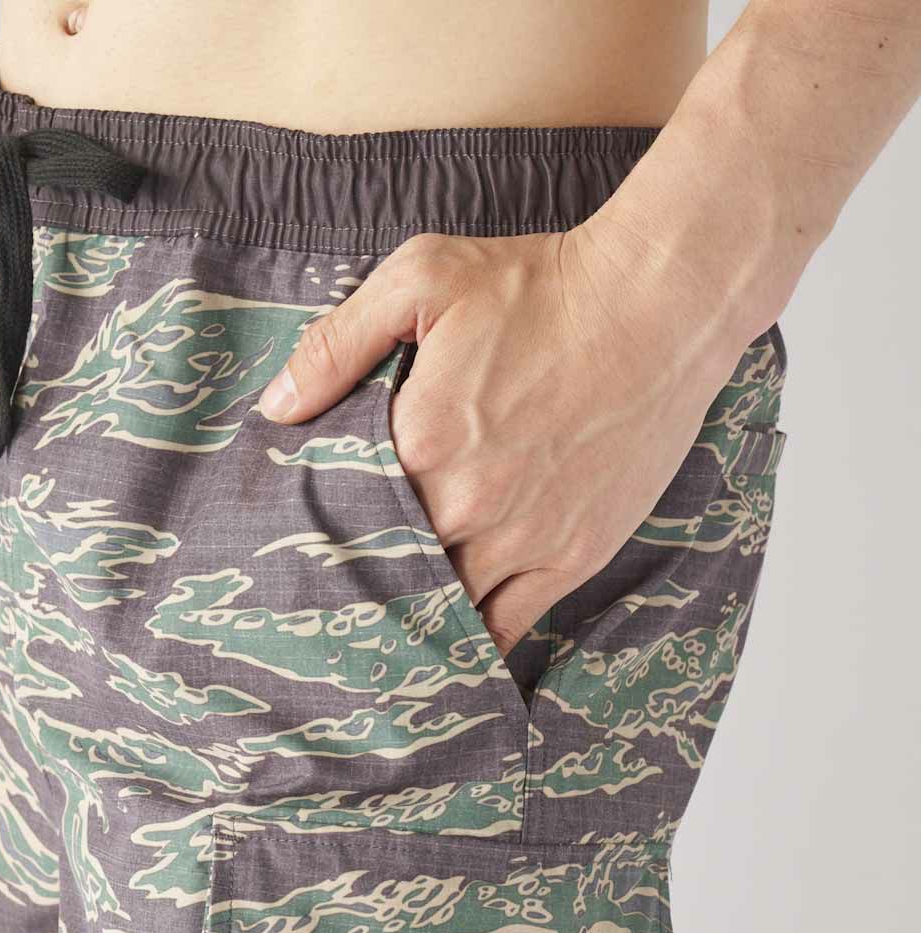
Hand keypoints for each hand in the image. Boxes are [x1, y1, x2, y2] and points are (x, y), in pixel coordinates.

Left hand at [259, 219, 753, 656]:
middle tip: (334, 600)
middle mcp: (465, 505)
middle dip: (365, 579)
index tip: (301, 551)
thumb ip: (339, 344)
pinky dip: (476, 644)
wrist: (656, 306)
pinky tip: (451, 655)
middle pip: (391, 567)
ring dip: (416, 617)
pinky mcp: (572, 555)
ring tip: (385, 633)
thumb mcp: (422, 278)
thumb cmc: (541, 287)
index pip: (346, 513)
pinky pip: (509, 626)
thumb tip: (276, 410)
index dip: (326, 530)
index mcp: (418, 443)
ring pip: (446, 607)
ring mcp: (522, 538)